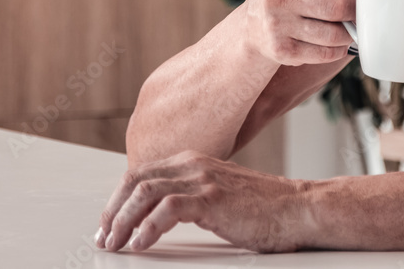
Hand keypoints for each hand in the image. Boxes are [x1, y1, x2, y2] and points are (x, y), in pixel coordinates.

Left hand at [96, 151, 305, 252]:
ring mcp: (203, 179)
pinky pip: (167, 209)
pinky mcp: (212, 198)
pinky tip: (141, 243)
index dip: (118, 199)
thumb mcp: (220, 193)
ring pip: (145, 192)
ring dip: (123, 220)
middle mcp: (194, 164)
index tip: (108, 223)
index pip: (141, 173)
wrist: (299, 208)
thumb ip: (192, 196)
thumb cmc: (265, 208)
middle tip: (104, 236)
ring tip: (115, 242)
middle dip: (112, 209)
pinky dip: (148, 227)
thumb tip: (159, 215)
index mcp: (193, 161)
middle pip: (136, 180)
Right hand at [237, 0, 360, 66]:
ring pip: (335, 34)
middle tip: (355, 9)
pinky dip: (338, 49)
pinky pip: (327, 53)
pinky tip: (333, 41)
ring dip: (348, 32)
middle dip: (355, 10)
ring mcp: (277, 25)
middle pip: (338, 6)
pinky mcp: (282, 51)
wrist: (254, 24)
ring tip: (346, 25)